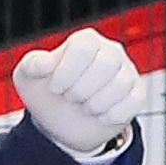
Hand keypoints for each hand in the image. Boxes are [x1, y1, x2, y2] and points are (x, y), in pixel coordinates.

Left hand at [14, 26, 142, 159]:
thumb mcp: (29, 78)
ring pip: (121, 83)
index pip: (83, 49)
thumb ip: (32, 65)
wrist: (62, 124)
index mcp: (85, 41)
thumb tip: (46, 62)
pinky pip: (135, 101)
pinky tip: (101, 116)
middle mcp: (111, 51)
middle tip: (70, 98)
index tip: (56, 88)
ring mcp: (126, 72)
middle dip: (82, 89)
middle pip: (106, 64)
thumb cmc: (47, 93)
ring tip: (85, 106)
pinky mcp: (136, 94)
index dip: (67, 72)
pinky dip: (114, 114)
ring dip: (96, 104)